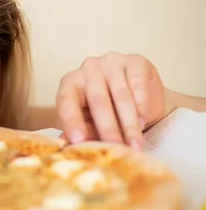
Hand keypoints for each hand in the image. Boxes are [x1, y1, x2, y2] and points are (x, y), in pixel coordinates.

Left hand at [56, 52, 171, 149]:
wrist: (142, 99)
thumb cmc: (110, 112)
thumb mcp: (92, 123)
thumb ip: (84, 130)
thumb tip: (68, 143)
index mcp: (70, 82)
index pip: (66, 100)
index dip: (72, 120)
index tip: (77, 140)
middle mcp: (88, 68)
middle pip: (98, 100)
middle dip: (108, 128)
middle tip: (117, 148)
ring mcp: (112, 61)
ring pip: (121, 95)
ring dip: (129, 123)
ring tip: (134, 144)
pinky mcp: (135, 61)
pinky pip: (138, 84)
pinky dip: (141, 106)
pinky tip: (143, 122)